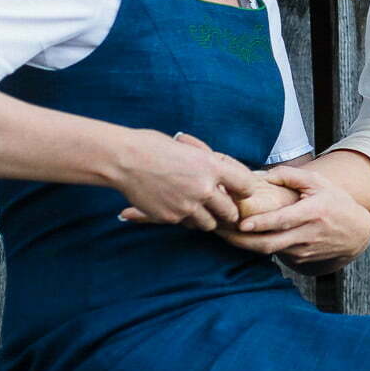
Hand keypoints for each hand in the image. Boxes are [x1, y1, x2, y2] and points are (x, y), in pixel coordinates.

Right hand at [108, 129, 257, 230]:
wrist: (123, 159)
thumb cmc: (152, 147)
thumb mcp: (188, 149)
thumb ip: (206, 165)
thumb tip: (217, 174)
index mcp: (212, 167)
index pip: (246, 186)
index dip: (243, 190)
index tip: (237, 192)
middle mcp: (204, 189)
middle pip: (230, 212)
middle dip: (227, 211)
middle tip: (220, 208)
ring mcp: (187, 206)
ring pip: (208, 224)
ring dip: (206, 218)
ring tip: (196, 208)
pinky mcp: (170, 218)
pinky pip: (185, 224)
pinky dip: (183, 219)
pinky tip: (174, 206)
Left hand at [219, 164, 369, 272]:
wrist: (357, 234)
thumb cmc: (336, 203)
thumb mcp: (319, 183)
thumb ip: (290, 176)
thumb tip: (261, 174)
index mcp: (313, 213)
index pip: (283, 221)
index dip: (261, 224)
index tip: (240, 223)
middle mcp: (307, 235)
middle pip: (269, 243)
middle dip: (241, 240)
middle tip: (219, 232)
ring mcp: (304, 251)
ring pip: (269, 251)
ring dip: (244, 244)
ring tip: (222, 234)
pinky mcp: (300, 260)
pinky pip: (275, 254)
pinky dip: (258, 247)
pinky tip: (242, 239)